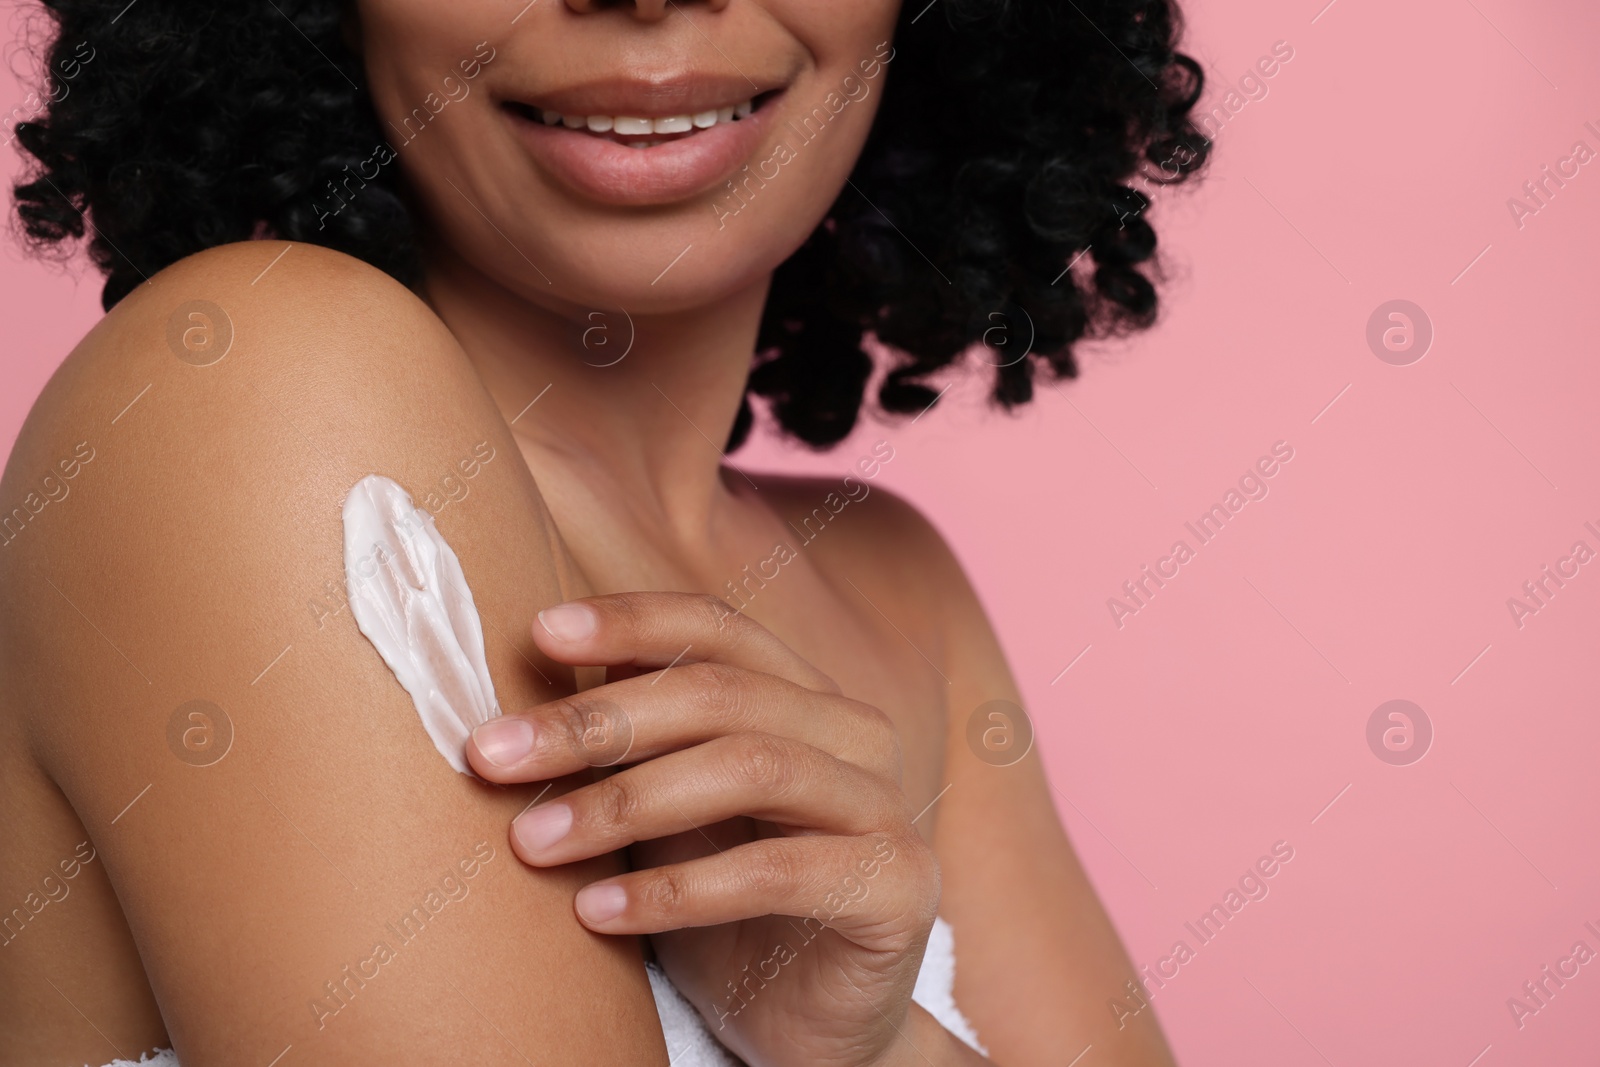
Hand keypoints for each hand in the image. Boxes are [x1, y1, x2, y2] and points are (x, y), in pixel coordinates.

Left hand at [465, 592, 941, 1066]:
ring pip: (751, 766)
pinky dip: (677, 890)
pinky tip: (597, 912)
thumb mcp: (669, 819)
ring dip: (625, 801)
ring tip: (531, 841)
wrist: (813, 1027)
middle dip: (597, 721)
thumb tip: (526, 679)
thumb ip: (632, 750)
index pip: (719, 629)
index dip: (631, 621)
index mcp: (805, 699)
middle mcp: (856, 735)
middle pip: (722, 693)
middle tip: (493, 755)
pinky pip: (777, 872)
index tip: (538, 634)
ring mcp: (884, 807)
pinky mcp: (897, 887)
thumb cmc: (729, 912)